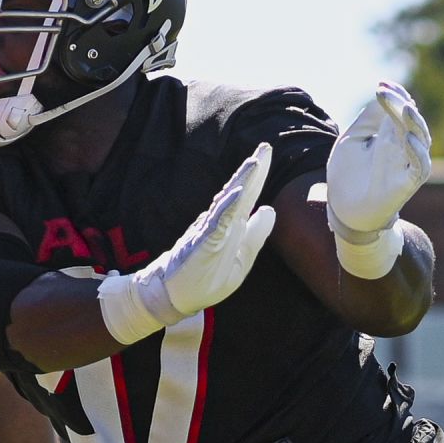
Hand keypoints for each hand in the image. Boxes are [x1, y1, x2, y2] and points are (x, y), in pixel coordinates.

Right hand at [98, 143, 275, 343]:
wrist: (173, 296)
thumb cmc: (205, 278)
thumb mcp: (241, 258)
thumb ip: (255, 234)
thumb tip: (269, 209)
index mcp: (229, 226)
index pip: (246, 197)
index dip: (257, 176)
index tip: (266, 152)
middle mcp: (219, 224)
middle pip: (238, 192)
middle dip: (253, 170)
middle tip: (265, 146)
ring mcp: (209, 233)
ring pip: (228, 203)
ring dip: (241, 183)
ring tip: (254, 162)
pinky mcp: (203, 245)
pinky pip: (217, 224)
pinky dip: (228, 208)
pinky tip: (238, 194)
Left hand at [326, 81, 430, 238]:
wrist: (345, 209)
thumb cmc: (348, 175)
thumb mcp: (351, 141)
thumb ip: (367, 121)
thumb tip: (382, 96)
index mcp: (388, 134)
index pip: (397, 109)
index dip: (394, 96)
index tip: (382, 83)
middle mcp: (401, 146)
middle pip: (408, 120)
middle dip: (399, 104)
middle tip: (386, 92)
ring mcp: (407, 163)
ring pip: (421, 138)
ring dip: (414, 123)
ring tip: (405, 108)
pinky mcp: (409, 182)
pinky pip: (421, 165)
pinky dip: (418, 152)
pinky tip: (409, 139)